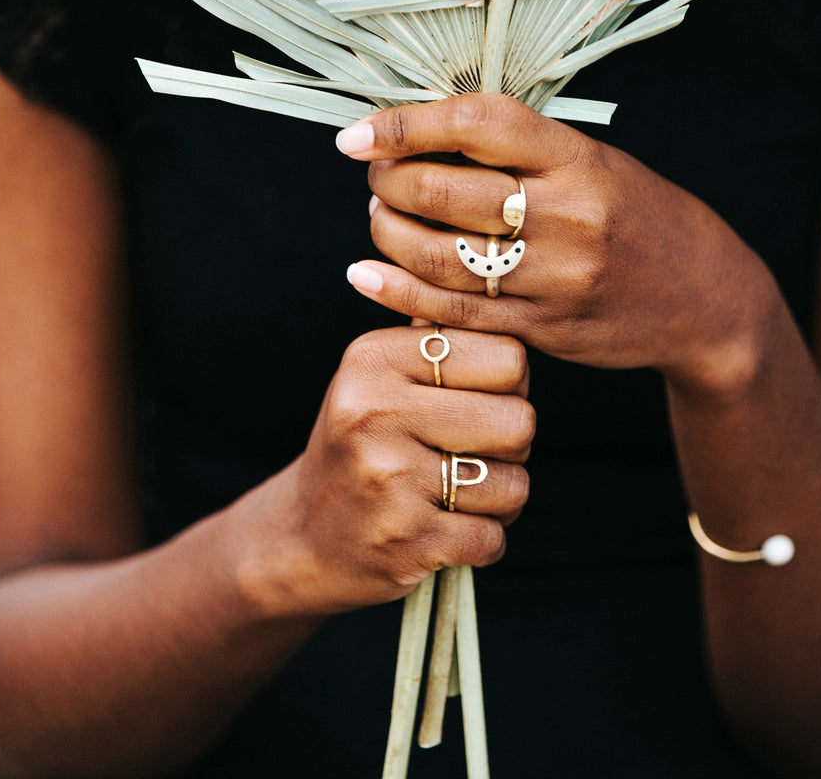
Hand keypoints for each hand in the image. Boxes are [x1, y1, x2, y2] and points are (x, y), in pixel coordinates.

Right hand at [245, 325, 532, 617]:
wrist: (301, 537)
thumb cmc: (361, 445)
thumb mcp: (377, 376)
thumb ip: (432, 332)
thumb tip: (487, 279)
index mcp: (376, 359)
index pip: (507, 357)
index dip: (511, 385)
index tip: (480, 399)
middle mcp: (375, 411)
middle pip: (519, 421)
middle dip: (511, 446)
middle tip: (475, 452)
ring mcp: (389, 479)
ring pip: (514, 484)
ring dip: (499, 497)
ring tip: (458, 493)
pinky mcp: (405, 540)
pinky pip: (494, 538)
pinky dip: (484, 541)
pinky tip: (447, 531)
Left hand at [337, 93, 770, 385]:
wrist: (706, 299)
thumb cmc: (641, 217)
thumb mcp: (597, 164)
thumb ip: (522, 151)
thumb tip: (426, 134)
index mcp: (580, 159)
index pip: (478, 123)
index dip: (407, 124)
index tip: (358, 134)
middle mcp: (568, 214)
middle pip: (445, 192)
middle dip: (389, 182)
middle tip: (376, 178)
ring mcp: (557, 276)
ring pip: (440, 255)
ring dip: (388, 233)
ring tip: (377, 219)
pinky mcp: (546, 326)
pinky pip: (457, 311)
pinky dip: (399, 291)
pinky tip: (367, 274)